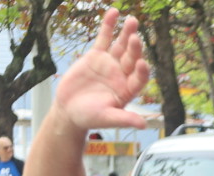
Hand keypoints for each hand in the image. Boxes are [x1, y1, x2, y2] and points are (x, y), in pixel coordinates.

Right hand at [55, 9, 150, 131]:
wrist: (69, 110)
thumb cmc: (90, 118)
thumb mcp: (107, 119)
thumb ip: (124, 119)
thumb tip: (143, 125)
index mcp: (128, 90)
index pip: (139, 78)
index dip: (142, 71)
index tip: (142, 63)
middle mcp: (123, 75)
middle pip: (131, 59)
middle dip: (134, 48)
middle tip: (135, 38)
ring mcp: (110, 63)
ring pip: (121, 46)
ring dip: (126, 33)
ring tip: (132, 21)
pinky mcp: (97, 55)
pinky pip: (104, 38)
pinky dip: (108, 26)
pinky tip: (114, 13)